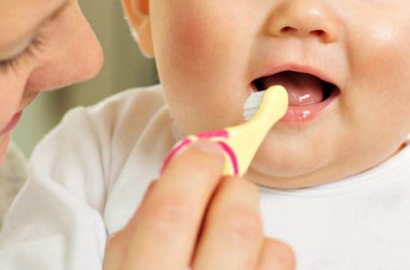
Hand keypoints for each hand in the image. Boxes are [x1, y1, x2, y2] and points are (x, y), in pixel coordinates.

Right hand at [104, 141, 294, 269]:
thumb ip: (137, 234)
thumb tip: (171, 179)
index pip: (172, 210)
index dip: (193, 167)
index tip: (204, 151)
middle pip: (235, 222)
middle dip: (233, 189)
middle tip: (222, 189)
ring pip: (272, 250)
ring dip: (255, 233)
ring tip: (229, 247)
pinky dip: (269, 264)